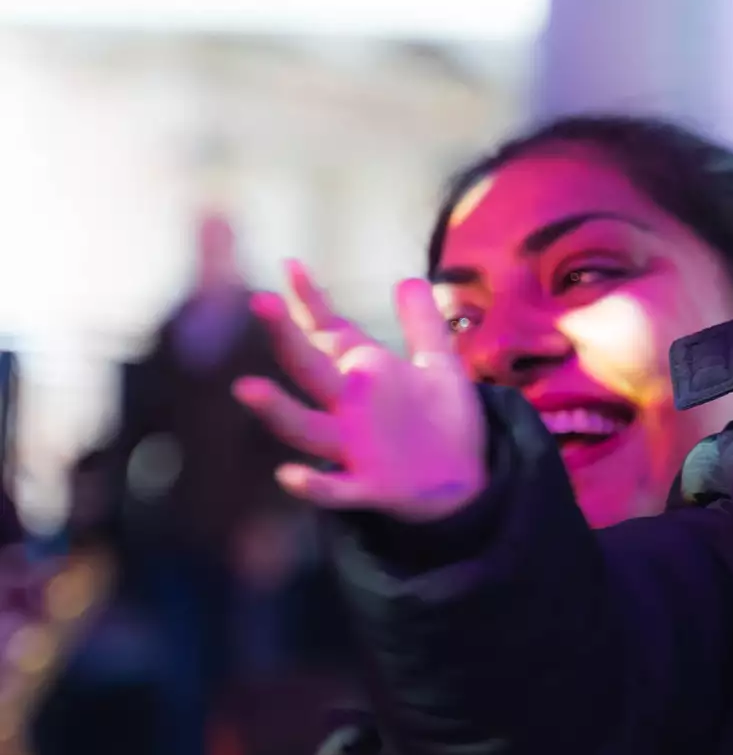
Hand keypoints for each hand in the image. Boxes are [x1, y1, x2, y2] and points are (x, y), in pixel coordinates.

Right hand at [233, 261, 484, 522]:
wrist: (464, 478)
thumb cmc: (445, 420)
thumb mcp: (440, 366)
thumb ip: (423, 325)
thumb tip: (409, 279)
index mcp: (363, 373)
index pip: (328, 332)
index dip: (310, 301)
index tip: (290, 265)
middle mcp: (348, 406)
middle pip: (309, 368)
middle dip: (285, 337)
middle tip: (260, 301)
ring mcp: (352, 447)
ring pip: (305, 427)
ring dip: (277, 410)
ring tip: (246, 387)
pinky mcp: (369, 486)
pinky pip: (335, 489)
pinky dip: (313, 485)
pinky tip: (289, 474)